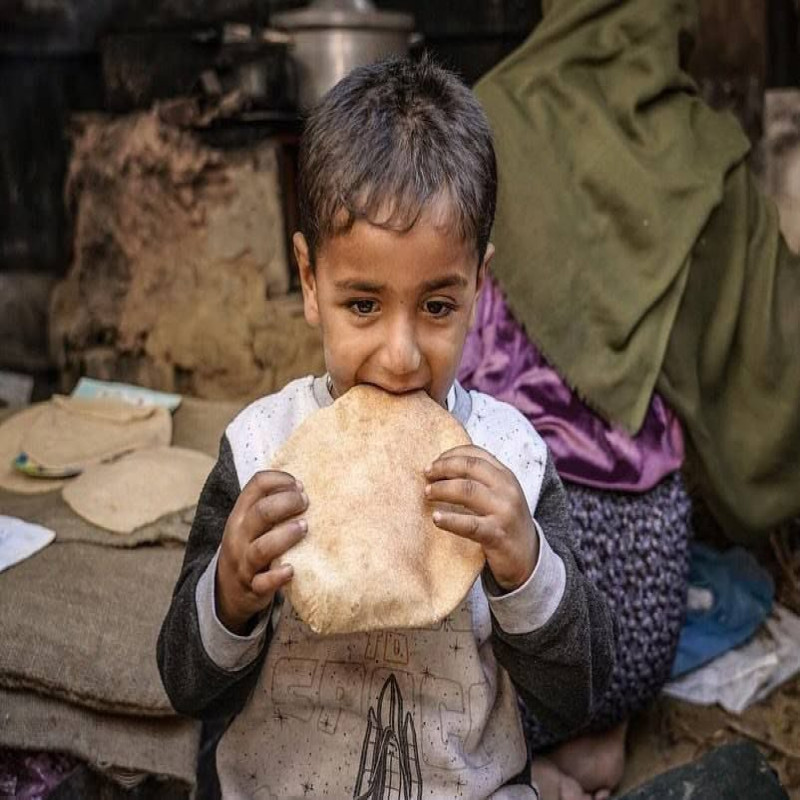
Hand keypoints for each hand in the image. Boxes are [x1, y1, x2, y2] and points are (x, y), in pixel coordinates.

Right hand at [216, 470, 307, 633]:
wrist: (227, 589)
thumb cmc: (250, 546)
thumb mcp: (252, 523)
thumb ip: (271, 504)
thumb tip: (306, 485)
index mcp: (241, 514)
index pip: (256, 485)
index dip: (279, 479)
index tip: (299, 484)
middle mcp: (239, 535)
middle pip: (260, 513)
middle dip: (286, 503)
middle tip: (306, 502)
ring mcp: (244, 562)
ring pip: (262, 548)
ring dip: (285, 536)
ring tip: (304, 527)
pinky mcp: (253, 587)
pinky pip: (263, 583)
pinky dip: (277, 577)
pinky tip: (291, 570)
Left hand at [424, 445, 538, 590]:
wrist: (528, 558)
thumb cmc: (505, 523)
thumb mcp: (499, 495)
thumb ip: (479, 481)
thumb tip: (440, 468)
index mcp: (506, 476)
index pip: (476, 454)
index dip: (451, 454)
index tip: (433, 462)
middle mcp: (507, 489)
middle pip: (470, 467)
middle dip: (443, 467)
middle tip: (426, 474)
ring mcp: (504, 511)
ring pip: (468, 490)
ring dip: (442, 489)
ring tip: (427, 493)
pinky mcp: (497, 535)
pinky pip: (469, 525)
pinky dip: (450, 520)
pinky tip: (436, 518)